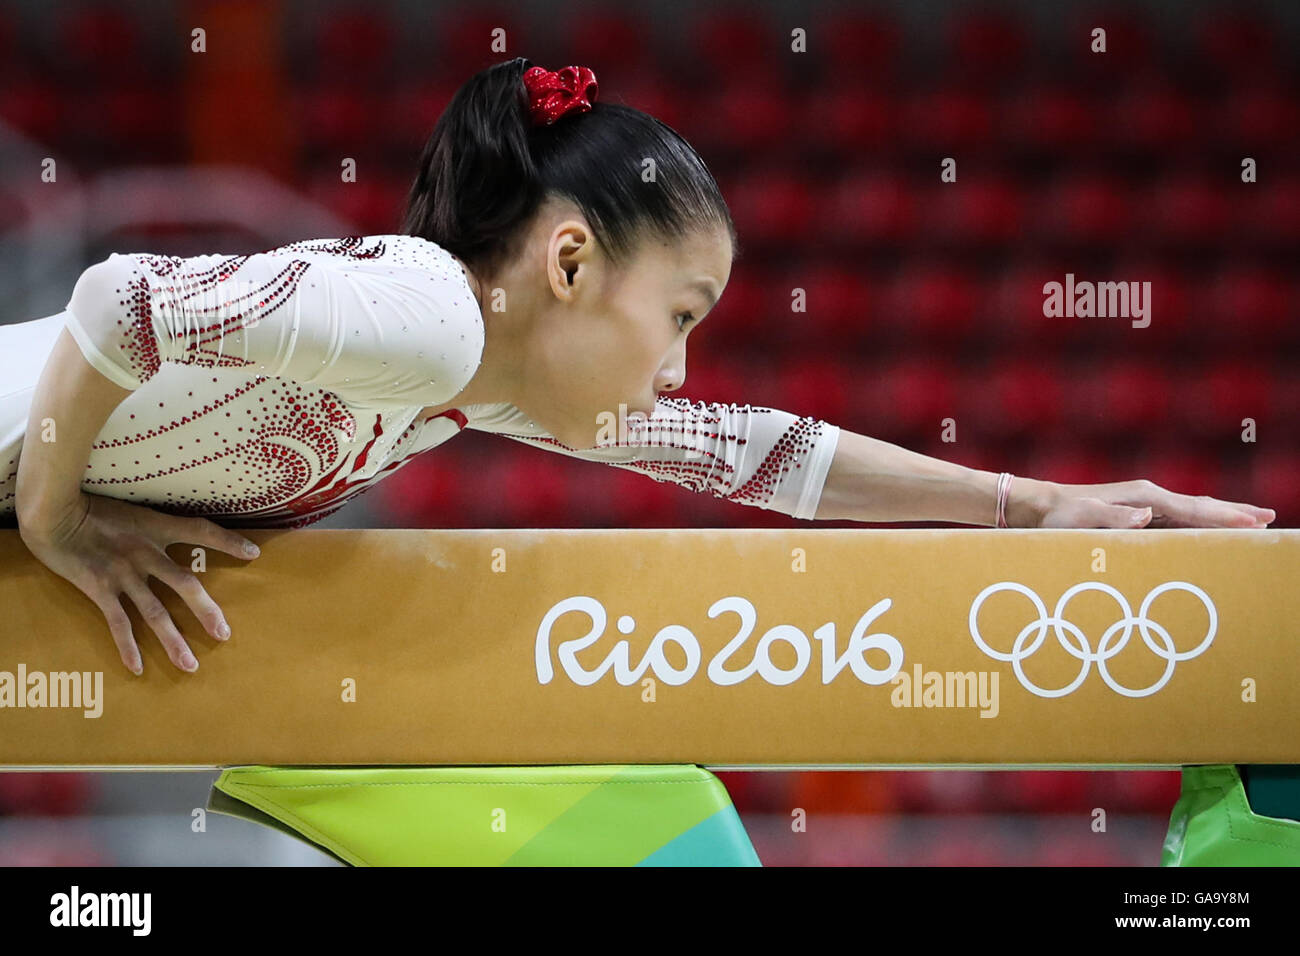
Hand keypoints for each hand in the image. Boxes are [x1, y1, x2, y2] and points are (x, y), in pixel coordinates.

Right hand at [18, 492, 259, 674]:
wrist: (53, 513)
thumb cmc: (92, 510)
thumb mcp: (133, 512)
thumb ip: (155, 526)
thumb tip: (175, 534)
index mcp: (156, 528)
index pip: (201, 531)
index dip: (228, 541)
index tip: (253, 553)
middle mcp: (146, 552)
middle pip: (185, 584)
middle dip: (206, 611)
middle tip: (223, 635)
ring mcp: (124, 573)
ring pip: (155, 613)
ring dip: (173, 641)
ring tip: (189, 666)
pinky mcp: (100, 588)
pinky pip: (118, 623)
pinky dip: (129, 646)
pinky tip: (139, 667)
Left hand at [1022, 478, 1275, 528]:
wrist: (1040, 506)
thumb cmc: (1059, 516)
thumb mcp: (1083, 518)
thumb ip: (1113, 518)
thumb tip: (1146, 516)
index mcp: (1143, 497)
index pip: (1193, 509)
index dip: (1224, 517)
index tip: (1253, 523)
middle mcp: (1148, 496)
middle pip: (1201, 505)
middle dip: (1235, 512)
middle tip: (1269, 519)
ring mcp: (1144, 503)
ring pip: (1193, 510)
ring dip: (1223, 515)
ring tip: (1253, 521)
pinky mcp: (1137, 512)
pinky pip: (1178, 517)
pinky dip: (1201, 521)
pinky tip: (1210, 527)